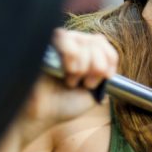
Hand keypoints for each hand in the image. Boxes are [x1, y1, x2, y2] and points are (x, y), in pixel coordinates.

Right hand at [14, 28, 118, 143]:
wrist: (41, 115)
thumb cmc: (63, 105)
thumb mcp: (94, 93)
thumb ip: (104, 75)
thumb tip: (109, 62)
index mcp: (85, 55)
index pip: (104, 43)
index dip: (110, 59)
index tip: (105, 78)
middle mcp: (72, 45)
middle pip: (97, 41)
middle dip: (97, 66)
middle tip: (85, 83)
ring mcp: (58, 43)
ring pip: (83, 40)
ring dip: (83, 65)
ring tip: (71, 80)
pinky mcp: (44, 43)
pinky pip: (65, 37)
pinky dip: (72, 56)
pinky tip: (66, 72)